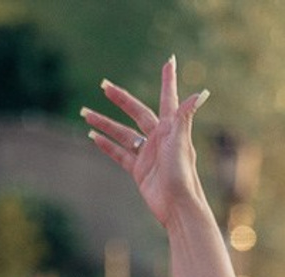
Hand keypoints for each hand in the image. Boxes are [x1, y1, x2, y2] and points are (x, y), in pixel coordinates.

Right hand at [82, 56, 210, 229]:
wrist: (178, 208)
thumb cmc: (183, 175)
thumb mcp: (181, 142)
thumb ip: (185, 117)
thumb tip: (200, 93)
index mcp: (171, 129)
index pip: (167, 98)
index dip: (168, 80)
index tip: (169, 61)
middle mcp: (160, 139)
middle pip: (137, 113)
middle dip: (120, 99)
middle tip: (103, 85)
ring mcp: (149, 155)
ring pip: (123, 134)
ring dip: (105, 123)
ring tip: (84, 113)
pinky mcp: (140, 172)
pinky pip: (120, 154)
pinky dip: (107, 146)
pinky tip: (93, 137)